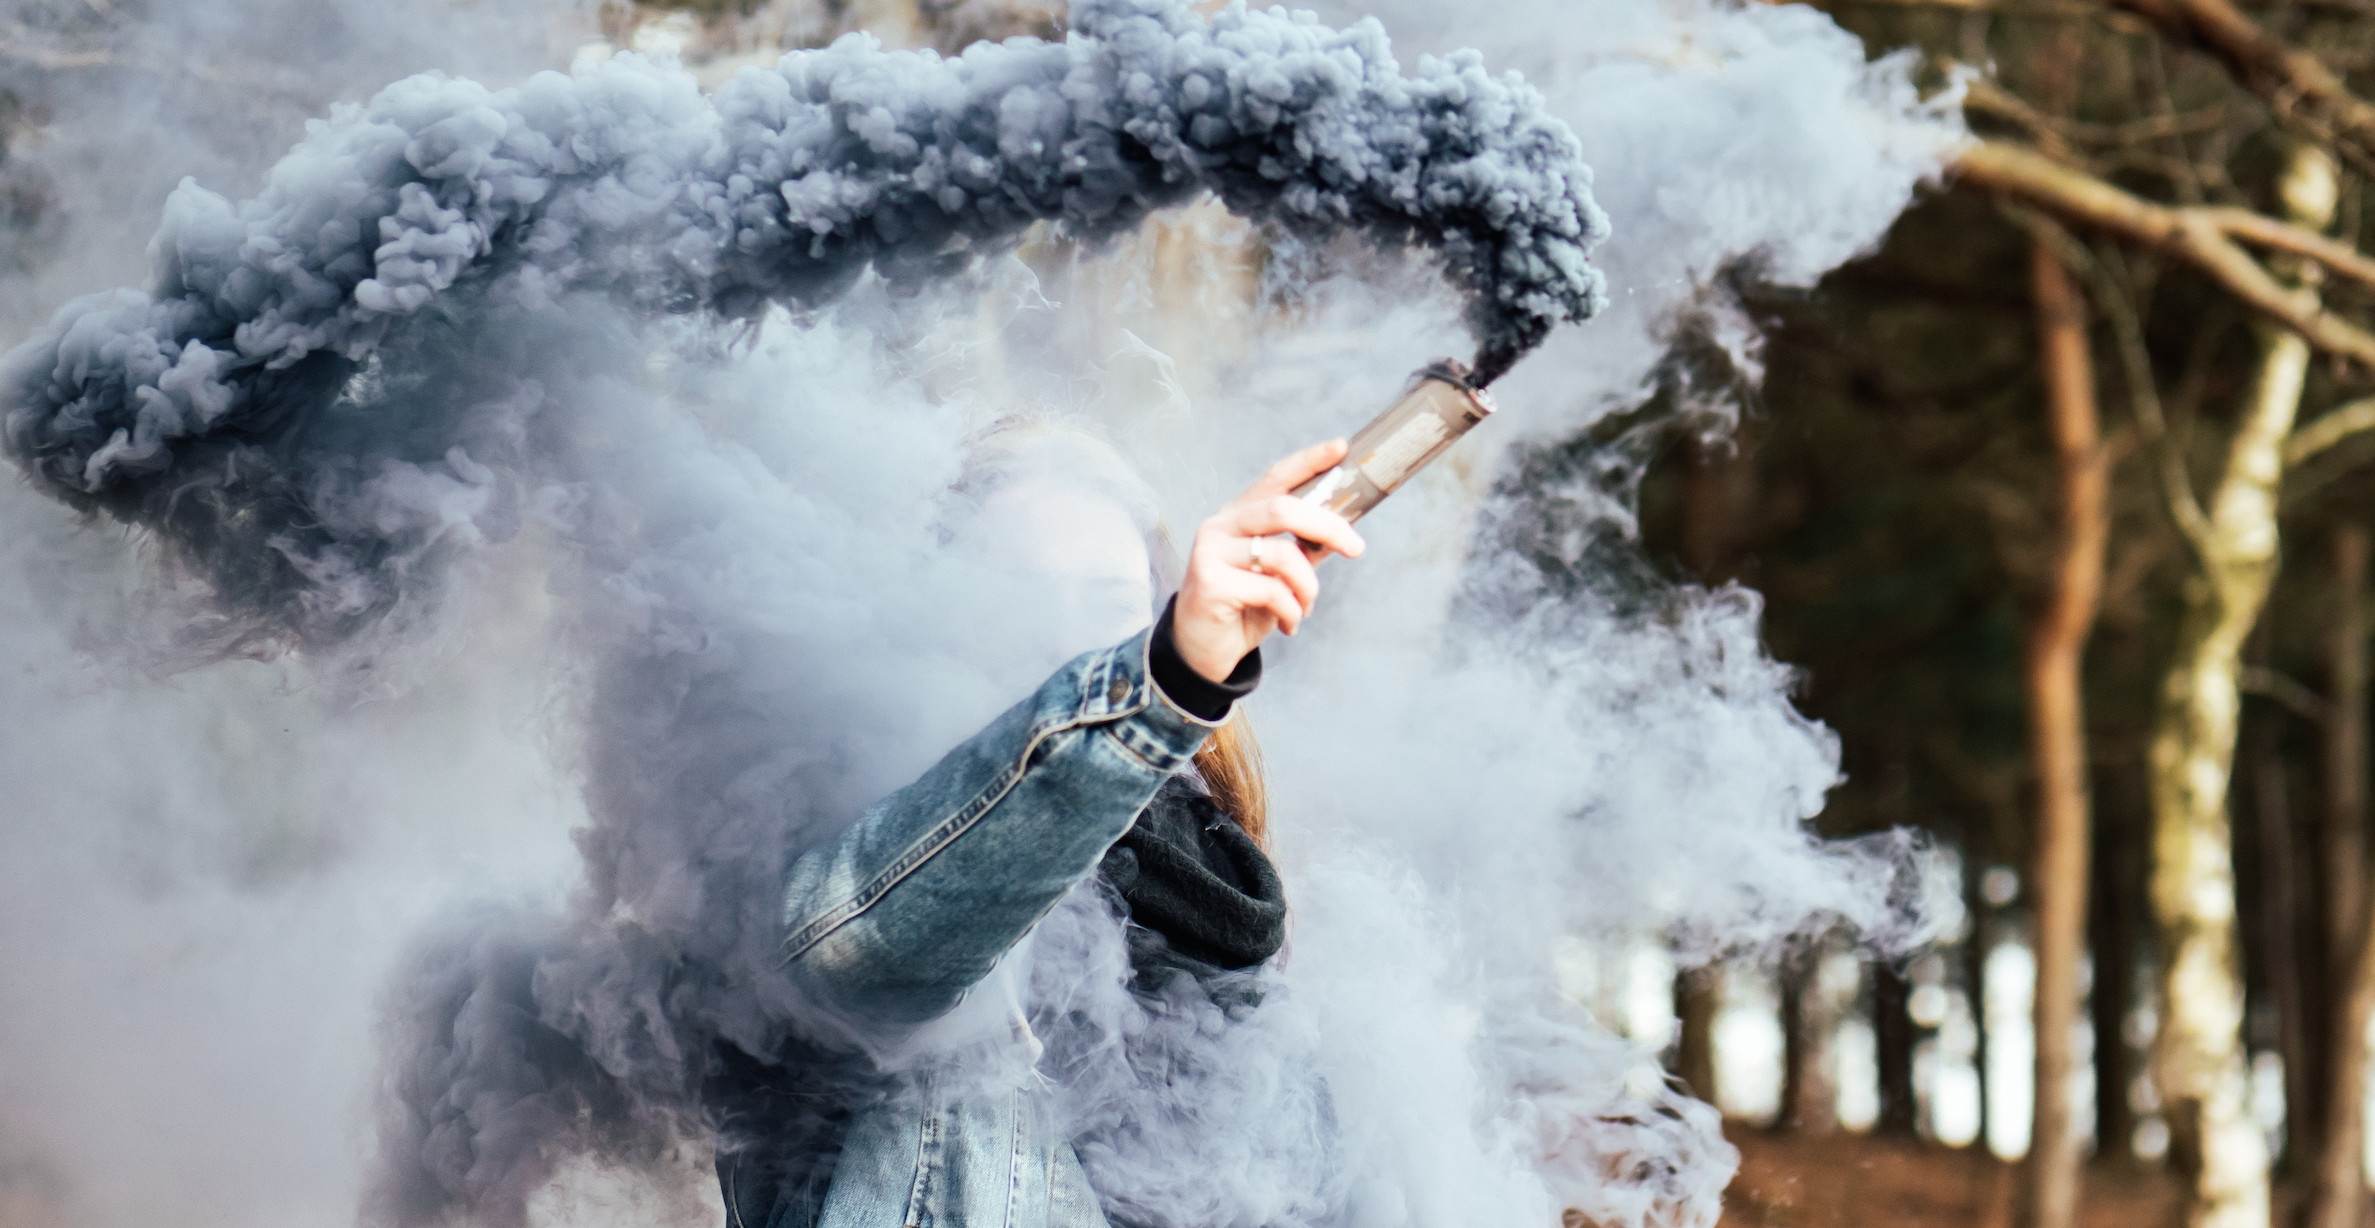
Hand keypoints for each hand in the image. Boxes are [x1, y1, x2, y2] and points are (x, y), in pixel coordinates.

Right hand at [1171, 439, 1366, 682]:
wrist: (1202, 651)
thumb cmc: (1243, 608)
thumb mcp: (1280, 576)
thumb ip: (1303, 550)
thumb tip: (1344, 534)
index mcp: (1239, 516)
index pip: (1276, 478)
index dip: (1309, 461)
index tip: (1342, 448)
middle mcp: (1221, 525)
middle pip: (1284, 508)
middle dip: (1329, 527)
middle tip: (1357, 548)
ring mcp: (1211, 551)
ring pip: (1282, 554)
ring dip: (1308, 586)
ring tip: (1306, 608)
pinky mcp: (1210, 582)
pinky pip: (1271, 589)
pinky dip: (1291, 611)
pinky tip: (1287, 626)